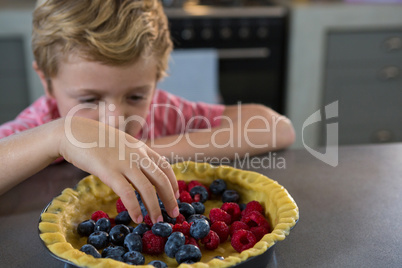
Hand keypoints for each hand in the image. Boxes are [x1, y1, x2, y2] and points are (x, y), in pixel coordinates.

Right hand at [58, 117, 178, 223]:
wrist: (74, 132)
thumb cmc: (96, 139)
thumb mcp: (122, 143)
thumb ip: (133, 154)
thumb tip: (141, 169)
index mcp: (141, 148)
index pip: (165, 166)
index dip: (173, 182)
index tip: (176, 196)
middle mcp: (137, 155)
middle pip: (161, 179)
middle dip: (170, 198)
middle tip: (174, 213)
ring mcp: (124, 163)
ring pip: (147, 188)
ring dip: (154, 207)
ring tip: (157, 221)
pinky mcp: (109, 172)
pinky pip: (127, 193)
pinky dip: (134, 208)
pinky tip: (137, 218)